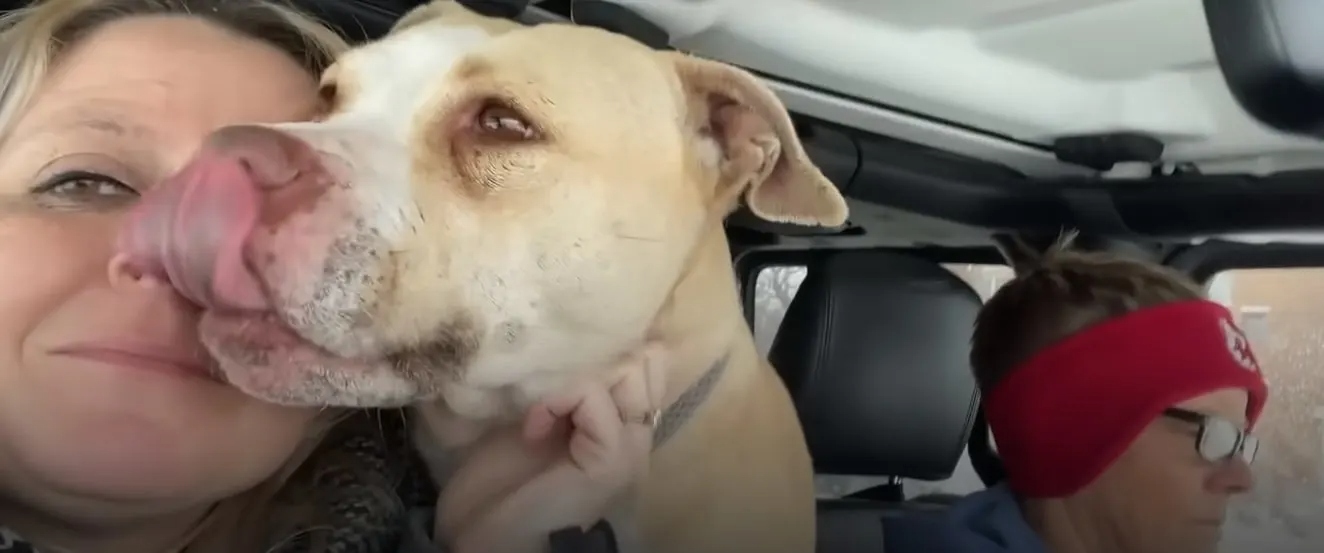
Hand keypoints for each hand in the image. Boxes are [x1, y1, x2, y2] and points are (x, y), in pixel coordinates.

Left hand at [439, 346, 666, 552]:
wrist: (484, 538)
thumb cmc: (499, 482)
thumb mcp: (531, 417)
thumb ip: (560, 386)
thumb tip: (558, 337)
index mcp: (622, 422)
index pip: (649, 359)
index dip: (612, 340)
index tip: (562, 350)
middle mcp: (637, 433)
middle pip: (647, 357)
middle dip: (597, 352)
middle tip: (552, 380)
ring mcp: (630, 448)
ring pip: (630, 369)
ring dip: (578, 373)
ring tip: (544, 405)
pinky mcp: (611, 460)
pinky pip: (596, 397)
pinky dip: (560, 398)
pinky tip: (534, 426)